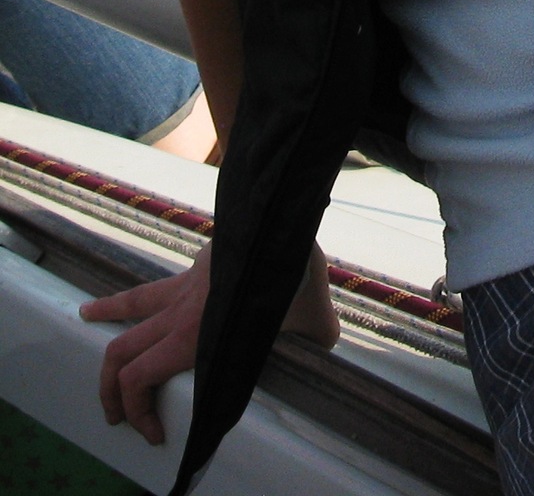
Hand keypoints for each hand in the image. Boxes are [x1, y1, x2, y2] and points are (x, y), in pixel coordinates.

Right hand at [81, 242, 337, 443]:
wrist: (282, 213)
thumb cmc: (295, 269)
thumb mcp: (311, 315)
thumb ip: (317, 333)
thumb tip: (331, 341)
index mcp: (195, 332)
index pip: (140, 377)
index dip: (137, 412)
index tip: (154, 434)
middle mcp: (183, 309)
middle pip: (123, 349)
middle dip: (110, 386)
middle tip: (112, 411)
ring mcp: (189, 280)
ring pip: (136, 300)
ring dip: (109, 314)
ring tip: (87, 316)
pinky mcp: (203, 259)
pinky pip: (168, 280)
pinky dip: (151, 291)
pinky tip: (160, 288)